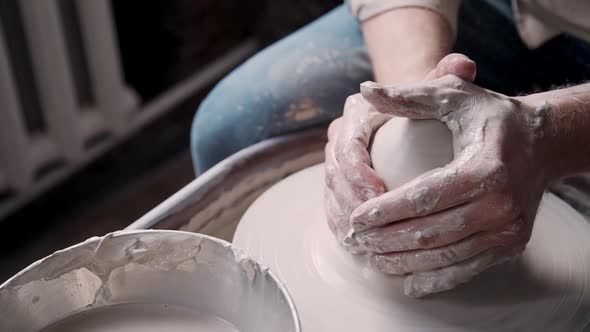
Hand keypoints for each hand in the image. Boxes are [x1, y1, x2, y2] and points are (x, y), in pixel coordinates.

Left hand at [350, 61, 547, 296]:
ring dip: (405, 262)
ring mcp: (509, 229)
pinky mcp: (511, 244)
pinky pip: (468, 268)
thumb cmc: (492, 118)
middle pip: (432, 231)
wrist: (544, 143)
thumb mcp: (455, 97)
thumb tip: (365, 91)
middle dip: (387, 239)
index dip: (386, 210)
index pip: (424, 196)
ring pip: (446, 255)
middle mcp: (501, 203)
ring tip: (373, 258)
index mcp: (485, 168)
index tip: (356, 217)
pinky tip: (410, 283)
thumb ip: (410, 95)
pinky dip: (437, 278)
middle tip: (356, 239)